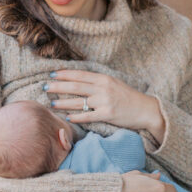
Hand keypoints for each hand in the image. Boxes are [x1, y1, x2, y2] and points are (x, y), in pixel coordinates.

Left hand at [45, 69, 164, 140]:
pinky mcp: (107, 115)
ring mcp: (105, 101)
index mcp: (104, 78)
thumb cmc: (128, 97)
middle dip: (58, 86)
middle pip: (75, 86)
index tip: (51, 74)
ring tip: (51, 103)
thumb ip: (97, 82)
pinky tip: (67, 117)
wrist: (145, 109)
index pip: (80, 75)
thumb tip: (78, 81)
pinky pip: (87, 116)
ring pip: (78, 101)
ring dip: (62, 103)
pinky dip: (76, 117)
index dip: (64, 74)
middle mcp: (103, 88)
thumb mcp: (114, 84)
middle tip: (45, 87)